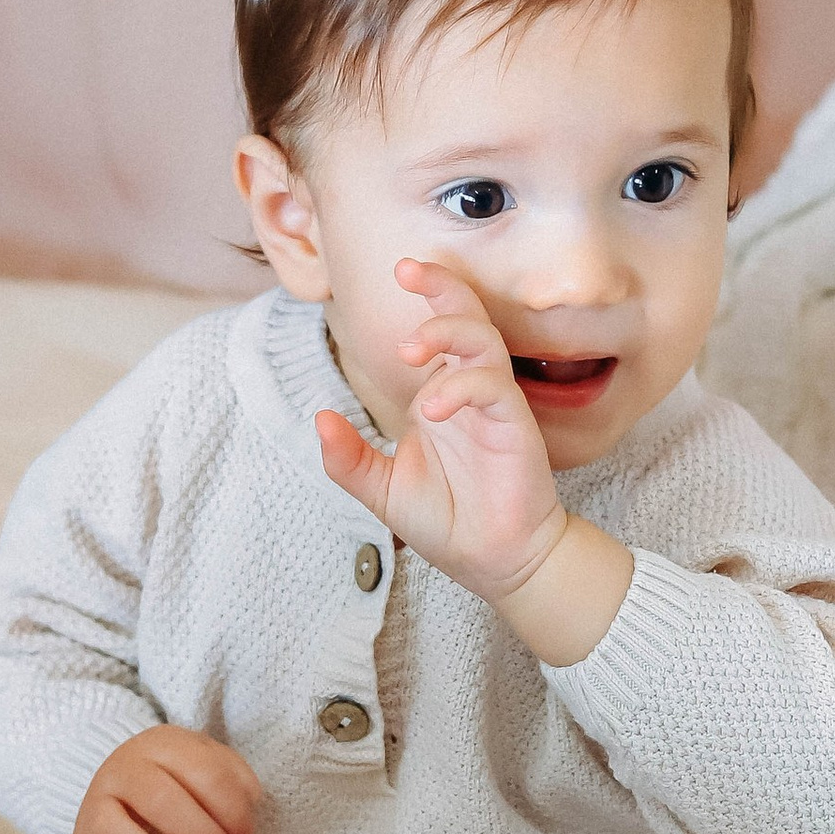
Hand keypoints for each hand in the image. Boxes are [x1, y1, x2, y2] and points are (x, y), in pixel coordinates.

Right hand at [68, 725, 259, 833]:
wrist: (129, 792)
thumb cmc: (183, 786)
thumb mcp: (212, 770)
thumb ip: (235, 785)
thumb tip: (239, 825)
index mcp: (160, 745)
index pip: (203, 771)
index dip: (233, 809)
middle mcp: (120, 771)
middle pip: (160, 800)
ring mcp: (93, 809)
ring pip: (114, 832)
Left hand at [314, 261, 568, 608]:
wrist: (495, 563)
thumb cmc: (449, 522)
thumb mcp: (382, 490)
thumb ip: (348, 458)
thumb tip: (319, 418)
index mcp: (441, 394)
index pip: (437, 329)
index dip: (426, 294)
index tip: (399, 270)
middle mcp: (469, 390)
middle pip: (467, 315)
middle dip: (442, 286)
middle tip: (408, 270)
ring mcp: (494, 405)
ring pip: (482, 340)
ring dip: (447, 331)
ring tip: (411, 350)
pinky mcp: (514, 427)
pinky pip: (493, 387)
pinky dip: (460, 388)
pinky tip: (431, 410)